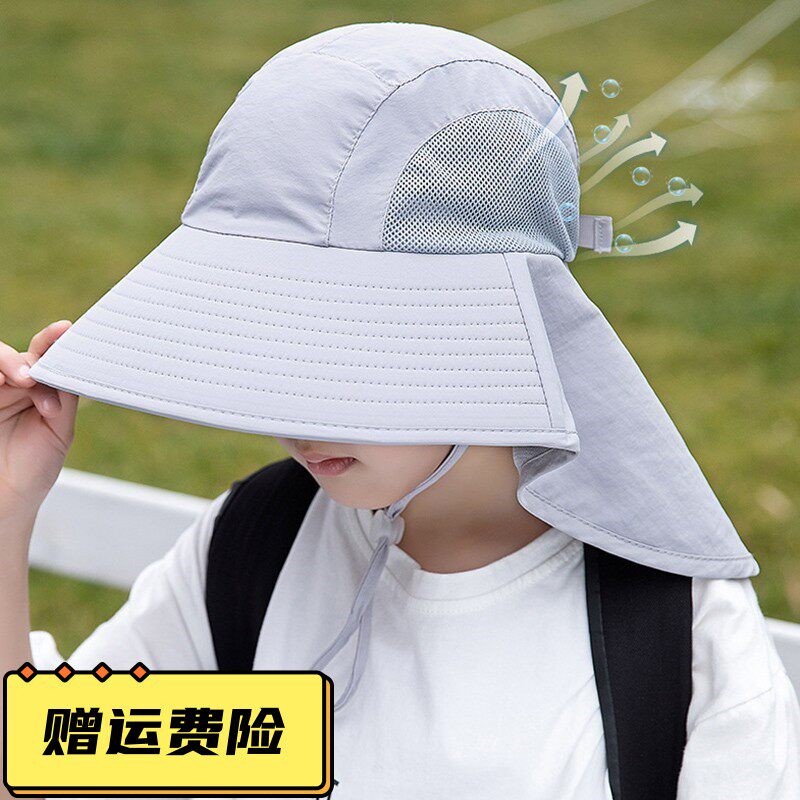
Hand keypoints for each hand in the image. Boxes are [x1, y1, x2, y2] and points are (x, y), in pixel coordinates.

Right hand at [0, 321, 77, 522]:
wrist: (6, 501)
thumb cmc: (33, 468)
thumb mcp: (58, 430)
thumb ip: (64, 397)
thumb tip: (70, 368)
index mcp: (39, 391)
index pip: (46, 358)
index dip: (53, 341)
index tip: (64, 329)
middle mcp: (13, 387)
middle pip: (19, 355)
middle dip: (28, 359)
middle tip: (33, 378)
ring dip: (9, 364)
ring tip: (23, 382)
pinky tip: (1, 383)